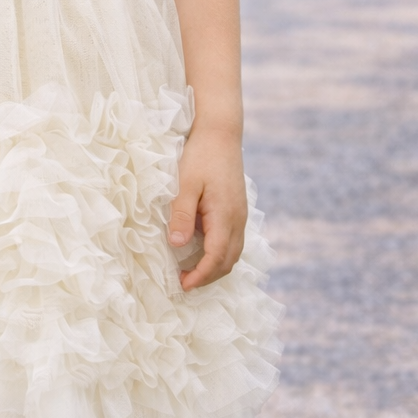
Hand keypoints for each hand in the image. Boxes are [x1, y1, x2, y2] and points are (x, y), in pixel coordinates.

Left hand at [168, 124, 246, 291]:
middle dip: (208, 277)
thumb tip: (178, 245)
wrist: (221, 132)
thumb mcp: (185, 184)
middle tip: (184, 283)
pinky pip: (233, 241)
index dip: (200, 276)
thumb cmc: (200, 155)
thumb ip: (182, 215)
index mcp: (225, 216)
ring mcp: (240, 215)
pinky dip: (219, 254)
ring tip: (191, 272)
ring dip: (215, 267)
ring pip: (233, 253)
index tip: (182, 285)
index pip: (216, 258)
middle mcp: (238, 220)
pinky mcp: (237, 209)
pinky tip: (201, 251)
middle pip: (228, 261)